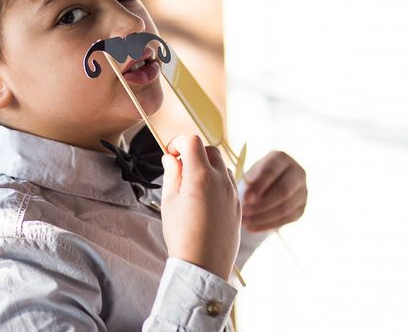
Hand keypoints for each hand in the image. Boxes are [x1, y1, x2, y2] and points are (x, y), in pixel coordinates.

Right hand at [160, 135, 240, 279]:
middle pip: (209, 149)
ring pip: (221, 165)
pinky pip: (229, 182)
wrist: (204, 265)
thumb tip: (171, 158)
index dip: (178, 142)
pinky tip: (206, 197)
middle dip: (194, 152)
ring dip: (207, 166)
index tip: (170, 154)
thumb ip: (171, 174)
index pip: (192, 141)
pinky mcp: (238, 204)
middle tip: (180, 168)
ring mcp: (233, 192)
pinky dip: (217, 180)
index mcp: (201, 175)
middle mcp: (221, 179)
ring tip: (193, 185)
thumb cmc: (181, 235)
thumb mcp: (169, 202)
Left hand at [242, 151, 306, 232]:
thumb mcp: (250, 174)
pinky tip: (252, 227)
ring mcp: (303, 191)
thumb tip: (248, 197)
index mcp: (281, 158)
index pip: (272, 171)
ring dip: (263, 217)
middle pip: (284, 190)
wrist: (267, 186)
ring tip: (245, 222)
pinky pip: (286, 219)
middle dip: (263, 204)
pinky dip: (267, 225)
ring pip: (285, 207)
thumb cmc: (254, 177)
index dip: (259, 185)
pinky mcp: (301, 208)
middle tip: (245, 213)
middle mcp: (297, 172)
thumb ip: (249, 182)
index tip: (246, 199)